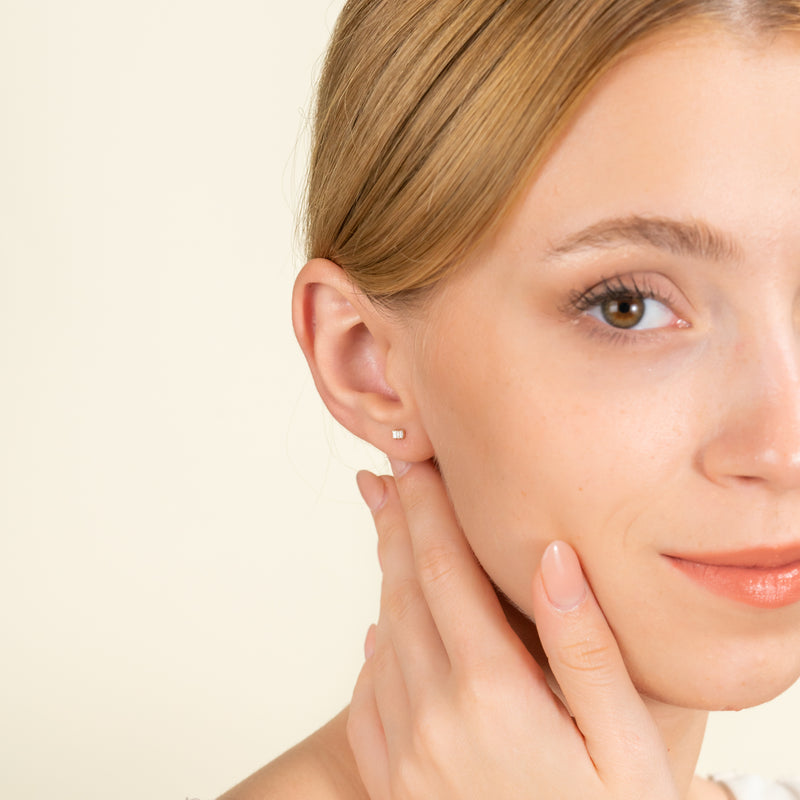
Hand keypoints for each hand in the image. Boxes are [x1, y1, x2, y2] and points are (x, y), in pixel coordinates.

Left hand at [347, 459, 678, 799]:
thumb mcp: (627, 746)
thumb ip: (586, 647)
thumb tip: (551, 556)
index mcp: (492, 694)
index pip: (444, 571)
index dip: (427, 510)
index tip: (413, 465)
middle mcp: (434, 715)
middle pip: (402, 591)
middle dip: (395, 525)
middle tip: (384, 477)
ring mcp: (406, 751)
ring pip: (382, 633)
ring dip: (383, 574)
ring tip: (386, 527)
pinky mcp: (395, 780)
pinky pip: (369, 692)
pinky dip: (374, 642)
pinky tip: (382, 625)